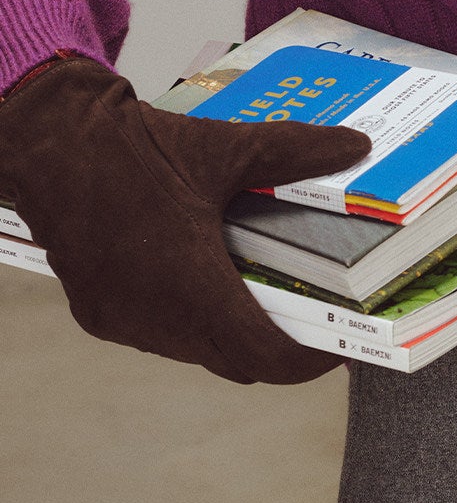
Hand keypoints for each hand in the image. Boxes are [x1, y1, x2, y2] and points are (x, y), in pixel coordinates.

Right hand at [0, 54, 369, 383]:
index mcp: (191, 287)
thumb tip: (356, 147)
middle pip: (234, 361)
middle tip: (314, 318)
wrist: (53, 141)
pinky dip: (195, 319)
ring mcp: (121, 320)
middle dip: (277, 345)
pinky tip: (213, 279)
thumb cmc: (140, 148)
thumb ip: (296, 153)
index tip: (339, 347)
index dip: (308, 361)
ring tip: (270, 294)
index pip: (263, 356)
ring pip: (196, 350)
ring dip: (234, 332)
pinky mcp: (98, 312)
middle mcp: (153, 318)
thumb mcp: (227, 147)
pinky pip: (161, 334)